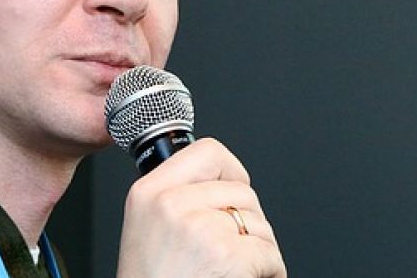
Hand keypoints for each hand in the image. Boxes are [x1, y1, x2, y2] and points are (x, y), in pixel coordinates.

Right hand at [115, 138, 286, 277]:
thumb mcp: (147, 228)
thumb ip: (176, 198)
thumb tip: (220, 181)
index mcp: (149, 193)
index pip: (208, 151)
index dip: (232, 171)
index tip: (234, 188)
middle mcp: (172, 204)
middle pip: (242, 191)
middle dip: (247, 222)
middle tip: (229, 251)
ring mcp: (200, 228)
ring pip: (259, 223)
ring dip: (258, 250)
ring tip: (231, 272)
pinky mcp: (227, 255)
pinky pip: (269, 254)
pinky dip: (268, 273)